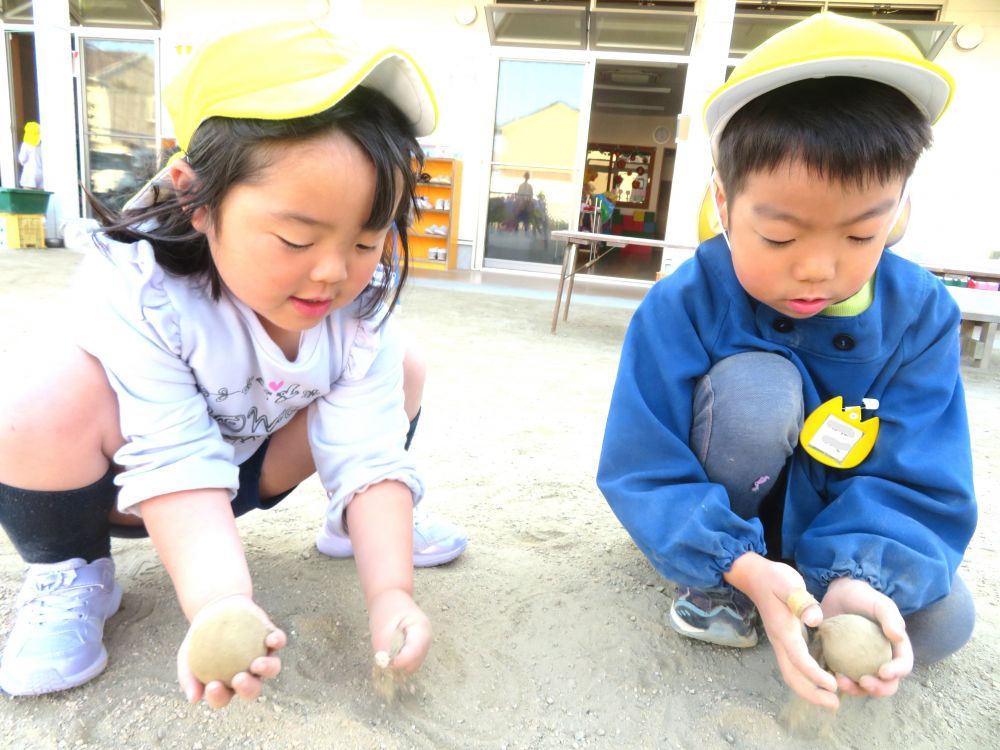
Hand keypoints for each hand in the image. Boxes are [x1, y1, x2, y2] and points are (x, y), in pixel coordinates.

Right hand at [177, 594, 286, 708]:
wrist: (215, 608)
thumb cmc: (199, 638)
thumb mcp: (185, 657)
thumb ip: (188, 678)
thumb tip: (193, 699)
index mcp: (227, 686)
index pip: (223, 697)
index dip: (219, 697)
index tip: (212, 685)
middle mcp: (248, 675)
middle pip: (252, 689)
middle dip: (248, 688)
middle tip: (238, 678)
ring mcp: (263, 657)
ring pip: (272, 668)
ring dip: (267, 669)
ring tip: (257, 664)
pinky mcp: (272, 638)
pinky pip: (279, 641)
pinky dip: (277, 641)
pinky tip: (271, 639)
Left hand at [367, 588, 430, 673]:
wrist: (391, 598)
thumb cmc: (387, 609)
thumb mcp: (382, 627)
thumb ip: (385, 647)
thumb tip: (386, 667)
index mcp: (421, 628)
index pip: (415, 650)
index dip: (403, 660)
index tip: (389, 664)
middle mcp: (426, 640)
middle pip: (415, 663)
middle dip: (398, 665)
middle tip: (383, 660)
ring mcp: (423, 646)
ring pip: (411, 667)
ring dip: (397, 666)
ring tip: (386, 654)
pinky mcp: (417, 651)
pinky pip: (408, 664)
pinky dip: (398, 664)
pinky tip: (390, 654)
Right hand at [725, 553, 838, 708]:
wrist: (755, 576)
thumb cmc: (773, 578)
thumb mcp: (787, 583)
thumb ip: (801, 600)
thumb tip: (815, 619)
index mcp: (783, 630)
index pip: (798, 659)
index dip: (815, 675)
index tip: (833, 685)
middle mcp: (780, 641)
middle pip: (791, 675)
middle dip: (811, 693)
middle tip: (835, 704)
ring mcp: (782, 642)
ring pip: (792, 673)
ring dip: (810, 689)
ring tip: (832, 699)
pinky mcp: (786, 639)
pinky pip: (796, 665)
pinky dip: (809, 677)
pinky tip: (826, 678)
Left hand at [820, 577, 912, 698]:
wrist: (839, 594)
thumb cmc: (864, 597)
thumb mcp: (879, 603)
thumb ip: (890, 617)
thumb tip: (899, 636)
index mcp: (896, 649)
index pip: (903, 666)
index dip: (897, 673)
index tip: (883, 671)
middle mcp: (882, 661)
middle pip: (887, 684)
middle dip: (878, 689)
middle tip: (864, 682)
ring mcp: (862, 666)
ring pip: (864, 687)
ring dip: (855, 689)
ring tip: (841, 680)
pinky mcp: (843, 665)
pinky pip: (843, 679)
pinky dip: (837, 682)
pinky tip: (828, 676)